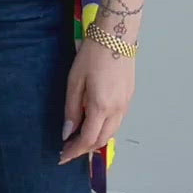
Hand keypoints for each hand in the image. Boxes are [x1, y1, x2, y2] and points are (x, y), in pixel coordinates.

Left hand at [58, 34, 134, 164]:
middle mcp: (117, 110)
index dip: (75, 151)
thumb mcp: (75, 82)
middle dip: (85, 148)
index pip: (88, 139)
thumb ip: (71, 110)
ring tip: (80, 138)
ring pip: (112, 132)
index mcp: (101, 107)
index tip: (62, 156)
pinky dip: (105, 128)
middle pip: (102, 140)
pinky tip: (95, 122)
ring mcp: (126, 103)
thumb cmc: (92, 55)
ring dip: (96, 139)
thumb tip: (68, 132)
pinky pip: (118, 121)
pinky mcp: (130, 96)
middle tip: (69, 149)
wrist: (116, 36)